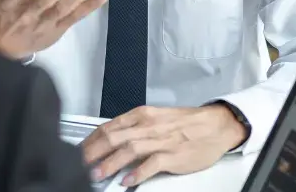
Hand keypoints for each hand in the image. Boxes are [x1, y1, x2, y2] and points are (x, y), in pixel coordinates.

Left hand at [82, 104, 248, 186]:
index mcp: (141, 115)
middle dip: (93, 151)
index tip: (80, 150)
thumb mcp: (154, 118)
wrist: (215, 125)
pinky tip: (127, 180)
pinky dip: (137, 172)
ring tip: (97, 173)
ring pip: (129, 149)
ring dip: (110, 162)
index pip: (108, 126)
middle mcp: (148, 125)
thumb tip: (110, 138)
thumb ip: (133, 127)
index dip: (91, 139)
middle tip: (80, 162)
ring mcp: (160, 140)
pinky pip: (152, 163)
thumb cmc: (185, 122)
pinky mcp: (173, 154)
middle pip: (113, 137)